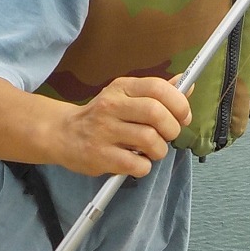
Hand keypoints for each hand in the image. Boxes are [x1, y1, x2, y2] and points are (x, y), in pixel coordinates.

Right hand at [55, 75, 190, 177]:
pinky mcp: (101, 156)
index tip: (183, 116)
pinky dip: (144, 167)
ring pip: (150, 140)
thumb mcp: (125, 96)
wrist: (63, 134)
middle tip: (167, 136)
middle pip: (156, 114)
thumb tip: (186, 84)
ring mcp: (104, 132)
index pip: (158, 88)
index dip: (179, 103)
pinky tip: (137, 162)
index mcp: (121, 88)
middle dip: (172, 129)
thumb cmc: (102, 117)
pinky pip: (137, 164)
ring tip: (151, 151)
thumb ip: (156, 93)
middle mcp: (112, 106)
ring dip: (159, 150)